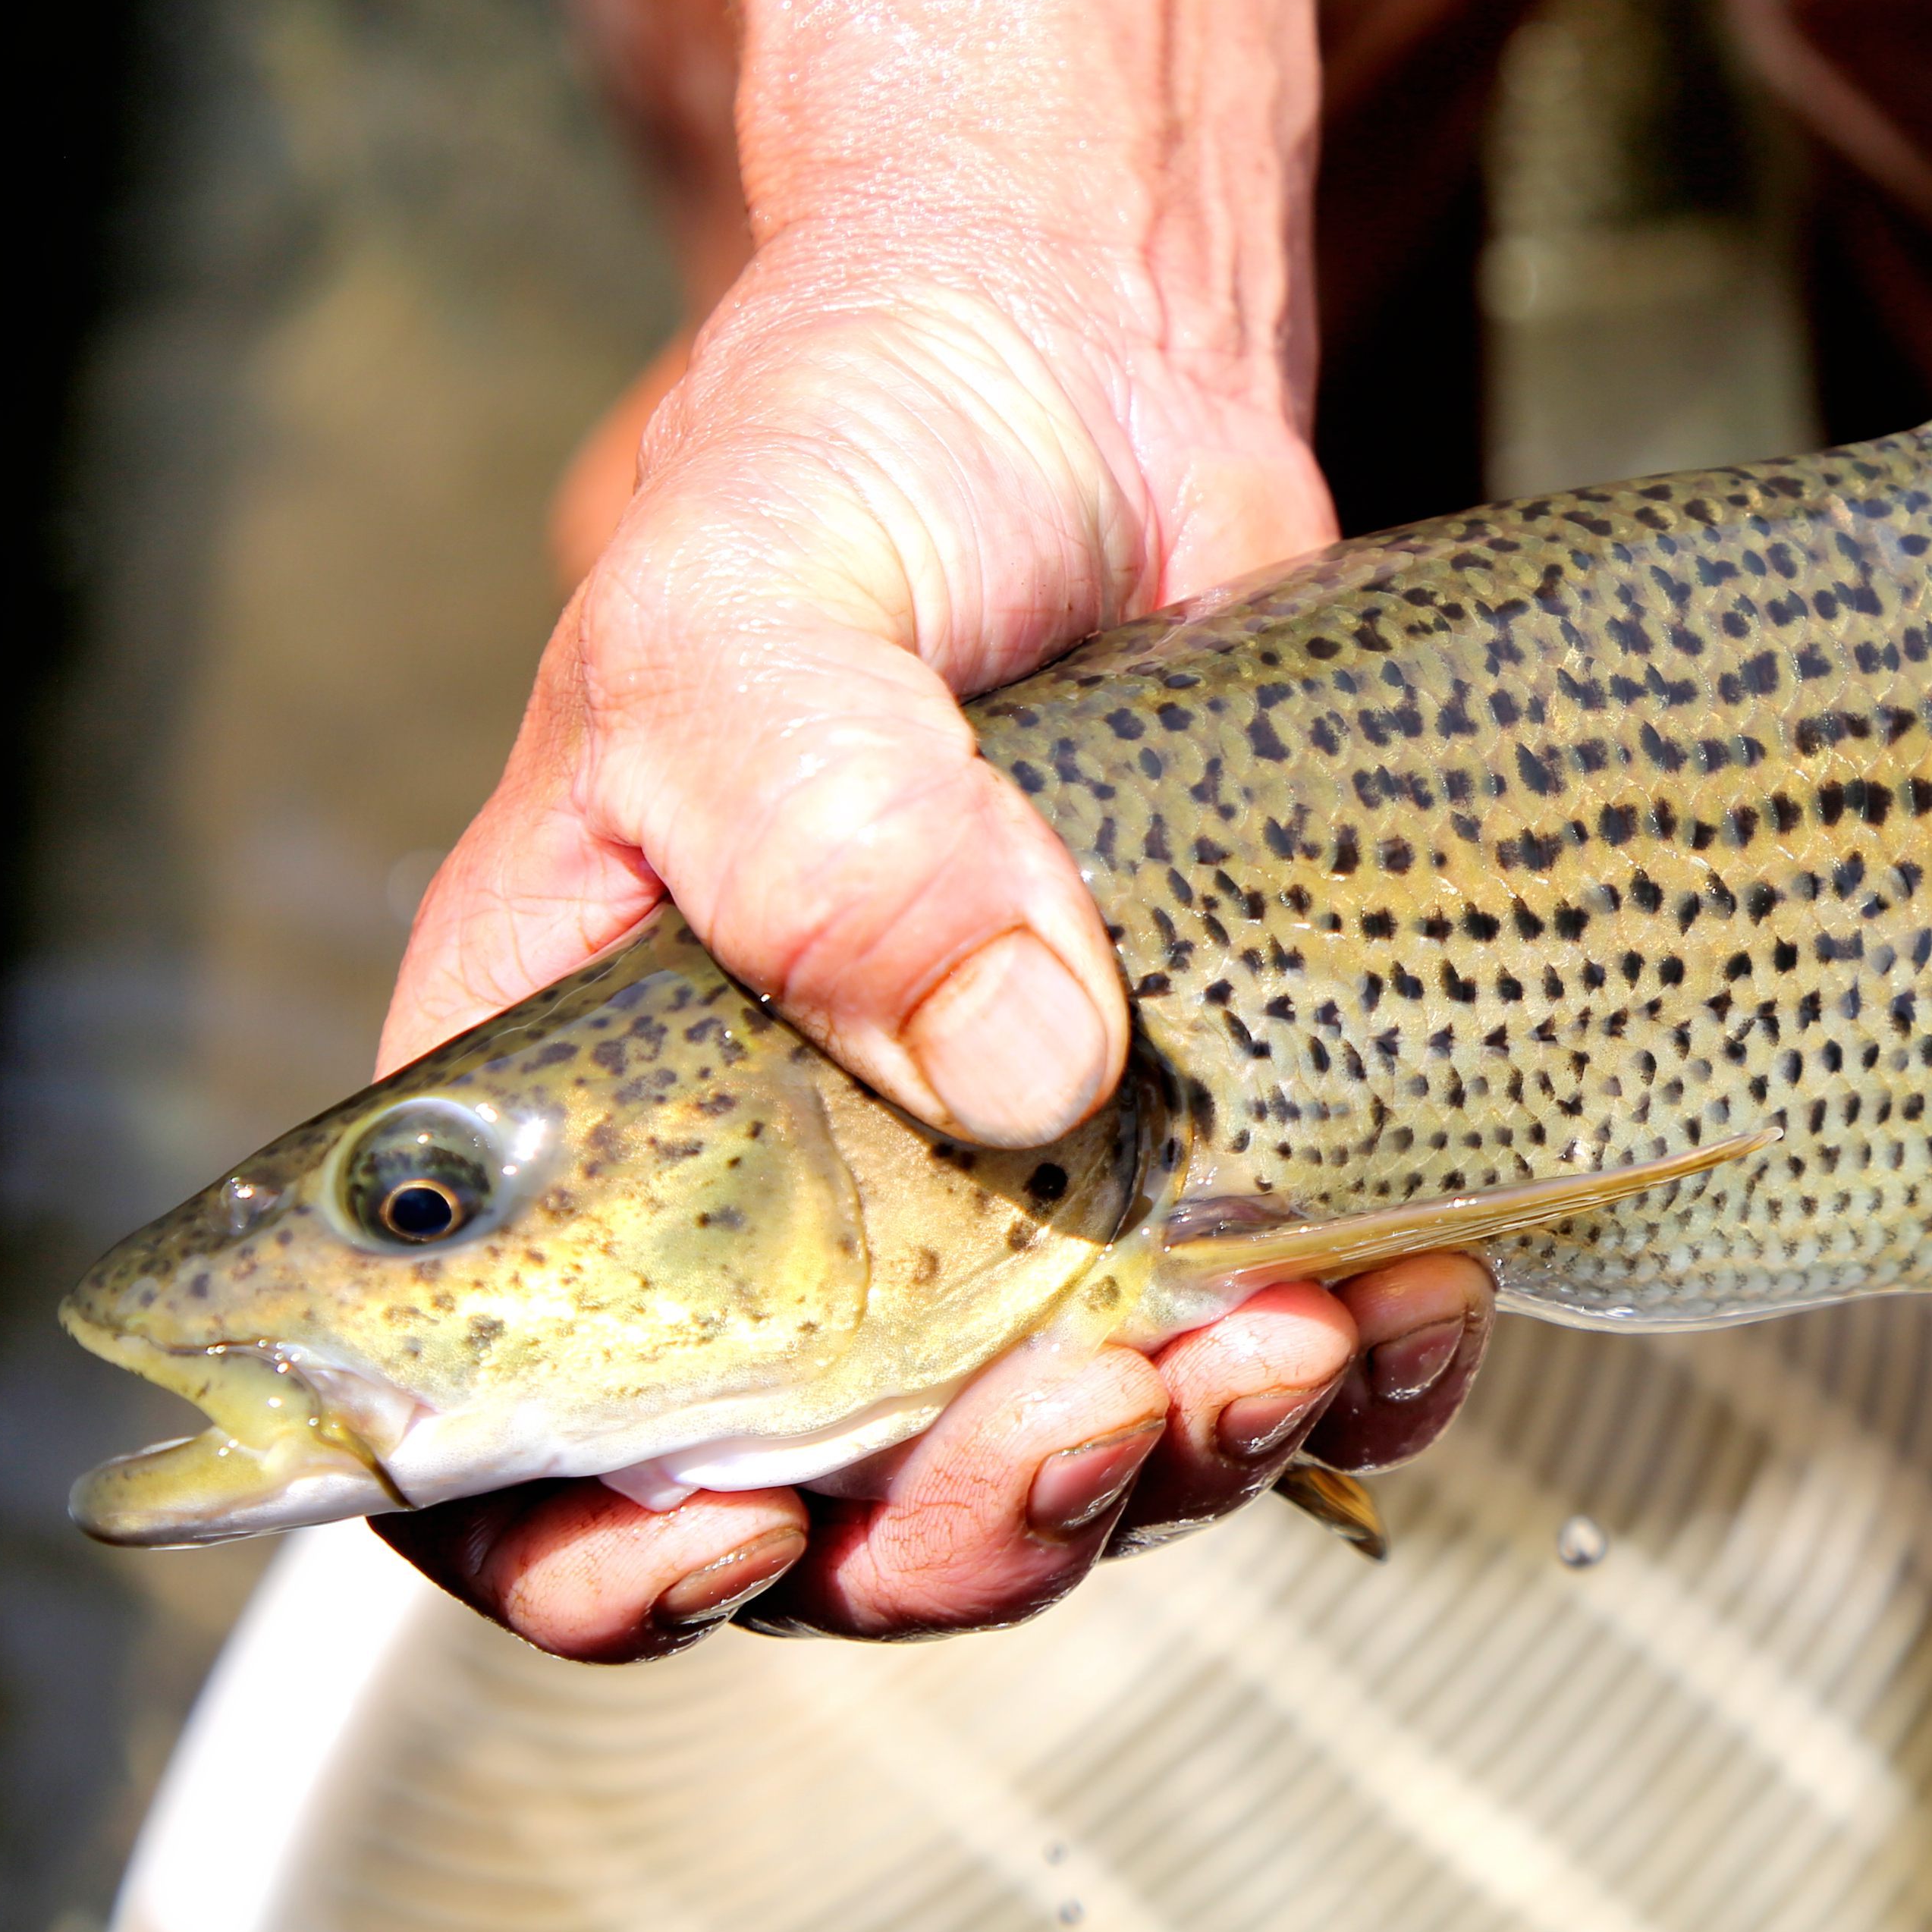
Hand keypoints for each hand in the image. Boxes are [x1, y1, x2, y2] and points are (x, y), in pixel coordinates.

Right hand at [373, 0, 1502, 1657]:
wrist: (1098, 372)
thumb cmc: (860, 455)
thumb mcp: (758, 607)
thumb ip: (825, 827)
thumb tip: (1009, 1062)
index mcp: (580, 1119)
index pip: (512, 1449)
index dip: (589, 1559)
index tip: (734, 1540)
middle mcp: (787, 1205)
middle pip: (839, 1518)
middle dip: (979, 1524)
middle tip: (1108, 1408)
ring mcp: (1014, 1197)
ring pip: (1078, 1471)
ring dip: (1187, 1461)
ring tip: (1299, 1332)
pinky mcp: (1208, 1153)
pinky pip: (1284, 1360)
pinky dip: (1360, 1377)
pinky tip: (1419, 1291)